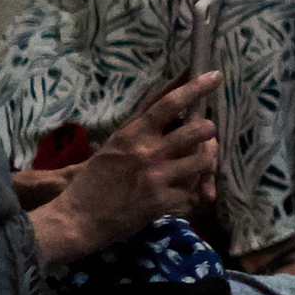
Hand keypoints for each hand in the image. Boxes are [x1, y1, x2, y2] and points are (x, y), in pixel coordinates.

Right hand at [27, 71, 222, 269]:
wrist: (78, 219)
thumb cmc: (93, 181)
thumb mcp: (114, 146)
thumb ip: (140, 127)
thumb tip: (167, 102)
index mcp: (133, 135)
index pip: (169, 103)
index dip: (196, 87)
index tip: (215, 75)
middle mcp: (148, 153)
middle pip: (197, 131)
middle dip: (209, 130)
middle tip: (208, 133)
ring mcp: (157, 178)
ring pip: (203, 161)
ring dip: (206, 161)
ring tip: (201, 163)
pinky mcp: (162, 203)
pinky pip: (193, 192)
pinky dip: (194, 191)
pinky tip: (188, 192)